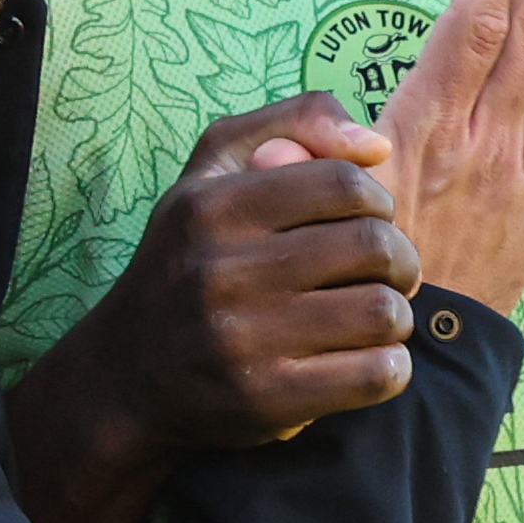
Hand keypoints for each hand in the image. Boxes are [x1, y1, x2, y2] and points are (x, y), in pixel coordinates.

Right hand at [76, 93, 425, 449]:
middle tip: (387, 275)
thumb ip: (294, 122)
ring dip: (395, 316)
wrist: (124, 376)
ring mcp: (241, 341)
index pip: (345, 185)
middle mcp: (221, 271)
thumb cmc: (187, 260)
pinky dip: (389, 367)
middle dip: (400, 260)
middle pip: (373, 248)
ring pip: (381, 312)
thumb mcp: (214, 168)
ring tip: (374, 318)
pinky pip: (373, 375)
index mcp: (212, 207)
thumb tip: (376, 145)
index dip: (377, 202)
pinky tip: (367, 360)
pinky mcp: (263, 400)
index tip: (368, 223)